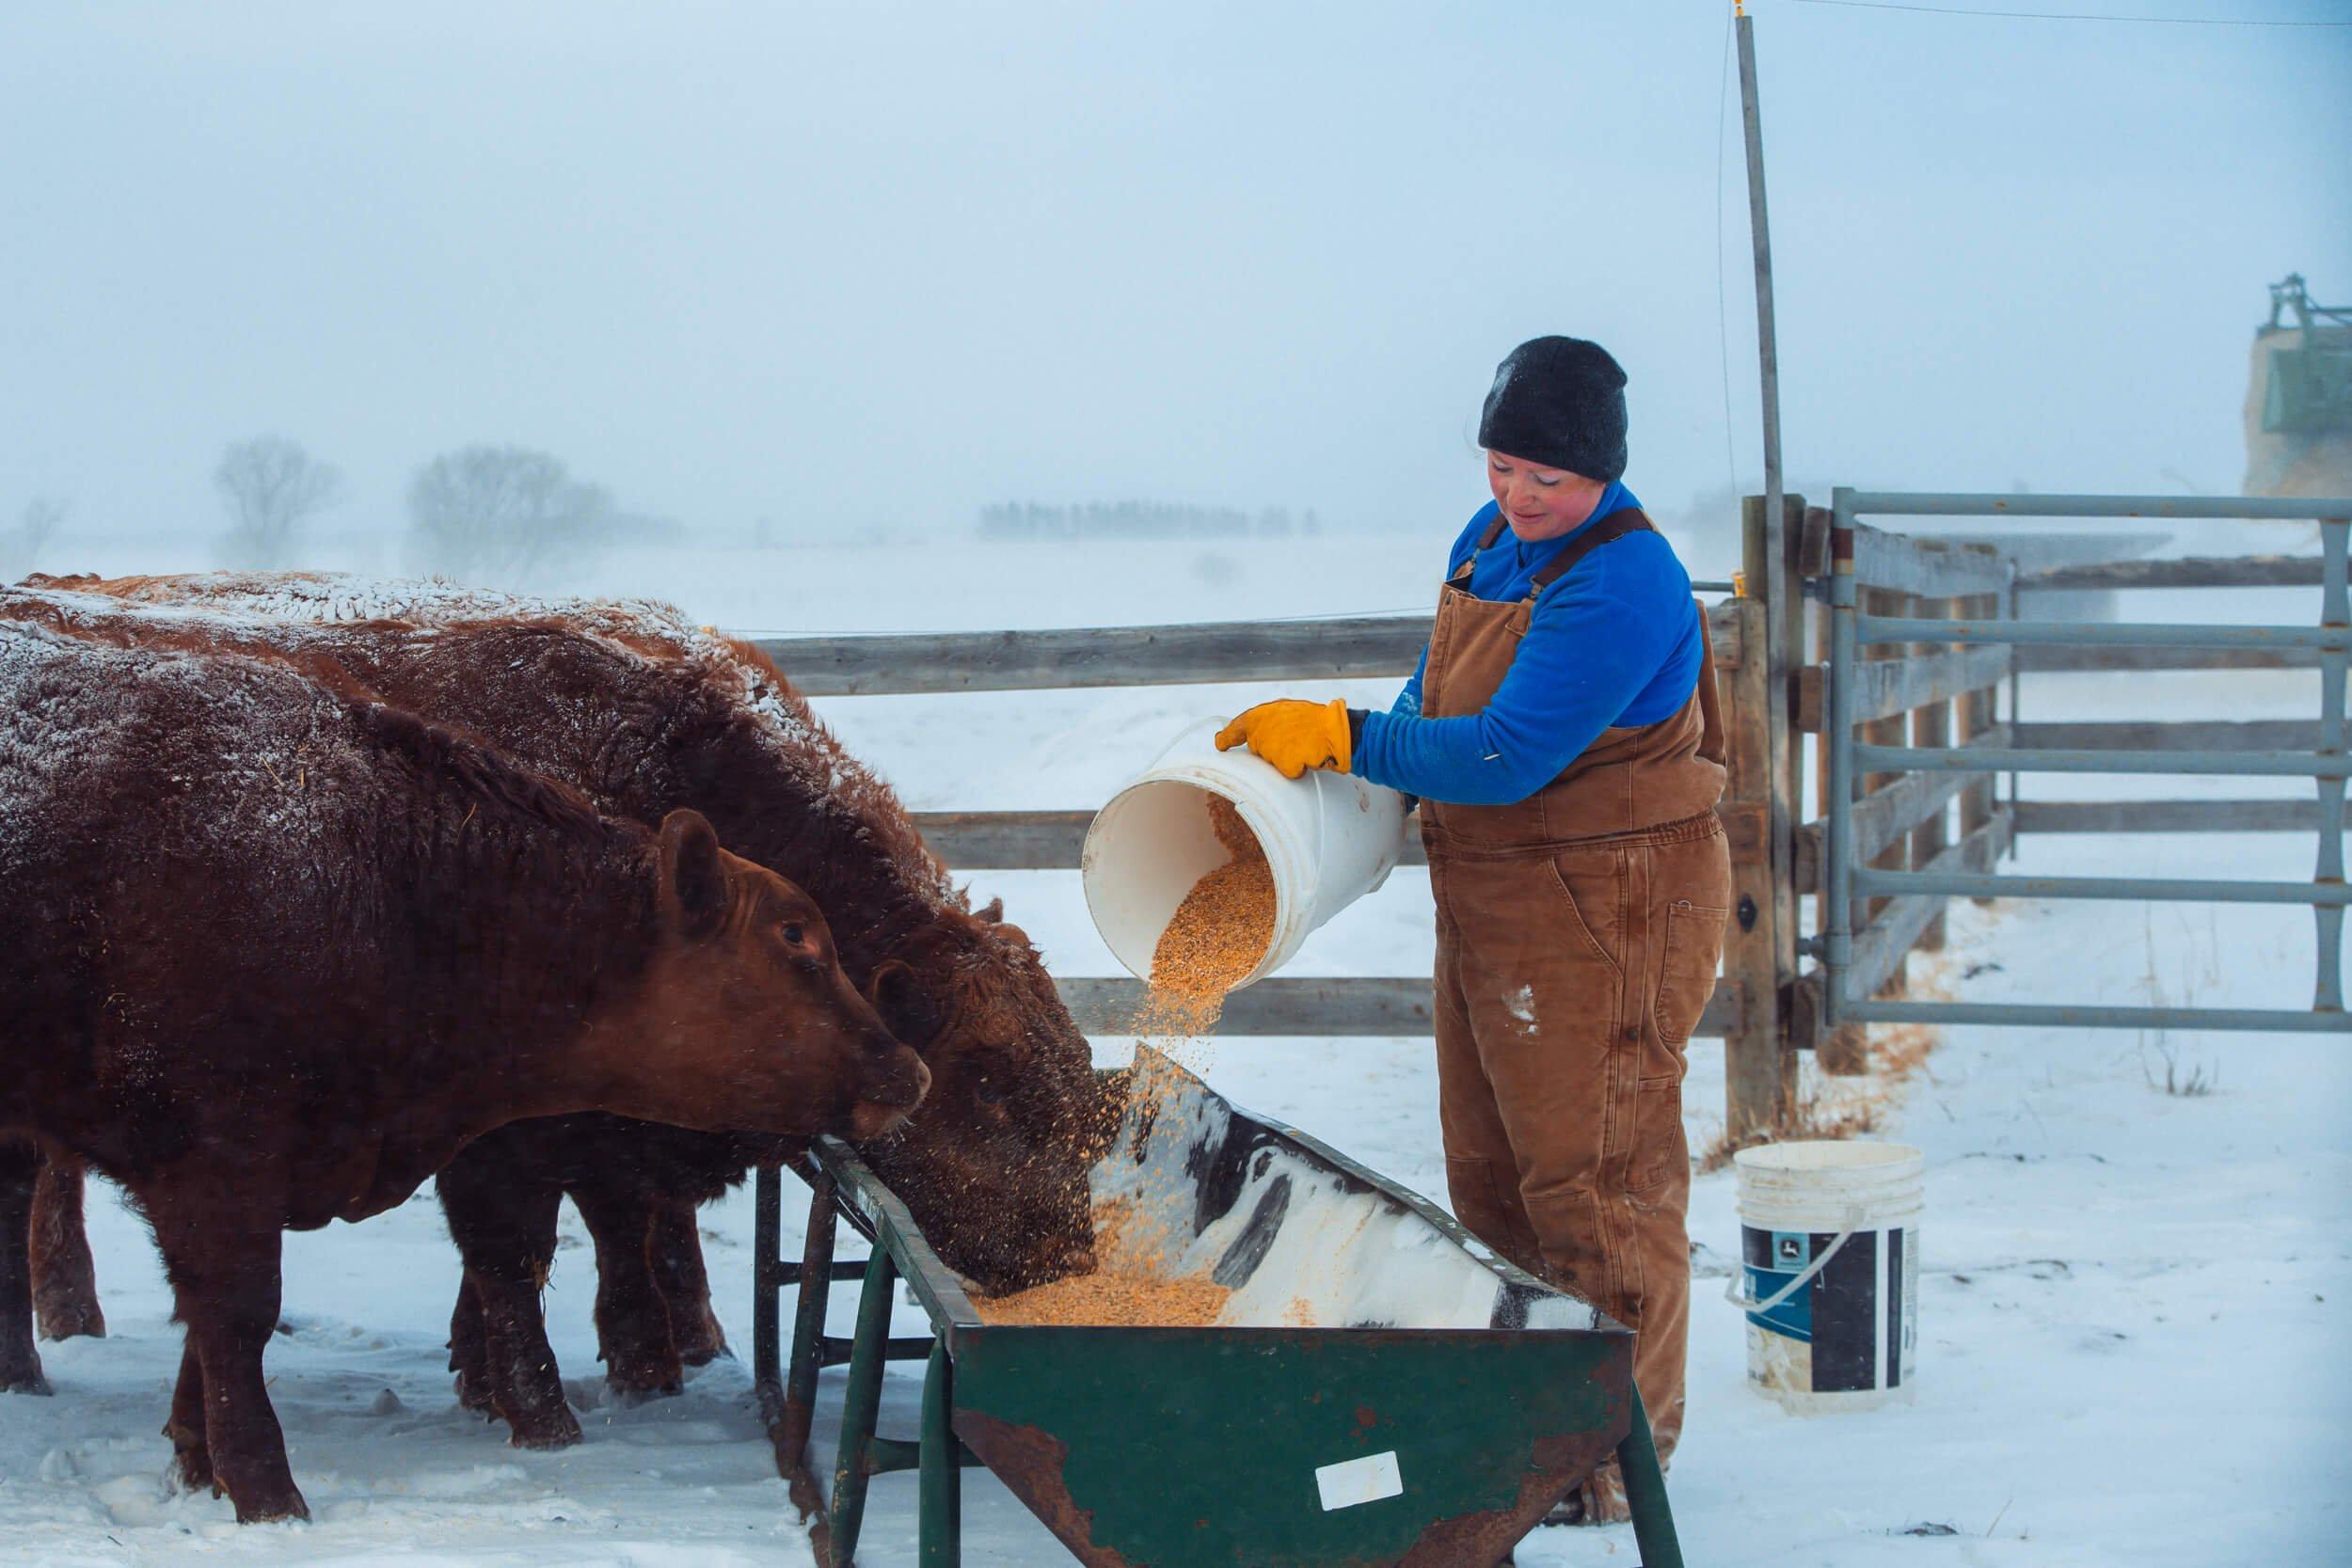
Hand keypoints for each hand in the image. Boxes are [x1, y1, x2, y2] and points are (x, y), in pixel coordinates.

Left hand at [1214, 698, 1351, 778]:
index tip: (1220, 743)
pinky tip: (1307, 756)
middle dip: (1271, 746)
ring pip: (1272, 760)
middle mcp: (1262, 730)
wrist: (1334, 731)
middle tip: (1294, 737)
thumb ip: (1268, 720)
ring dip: (1285, 757)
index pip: (1238, 726)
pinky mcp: (1282, 764)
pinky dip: (1297, 767)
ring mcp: (1271, 749)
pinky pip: (1287, 771)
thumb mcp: (1287, 710)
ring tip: (1303, 744)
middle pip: (1258, 747)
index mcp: (1262, 714)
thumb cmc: (1315, 721)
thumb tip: (1253, 735)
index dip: (1228, 736)